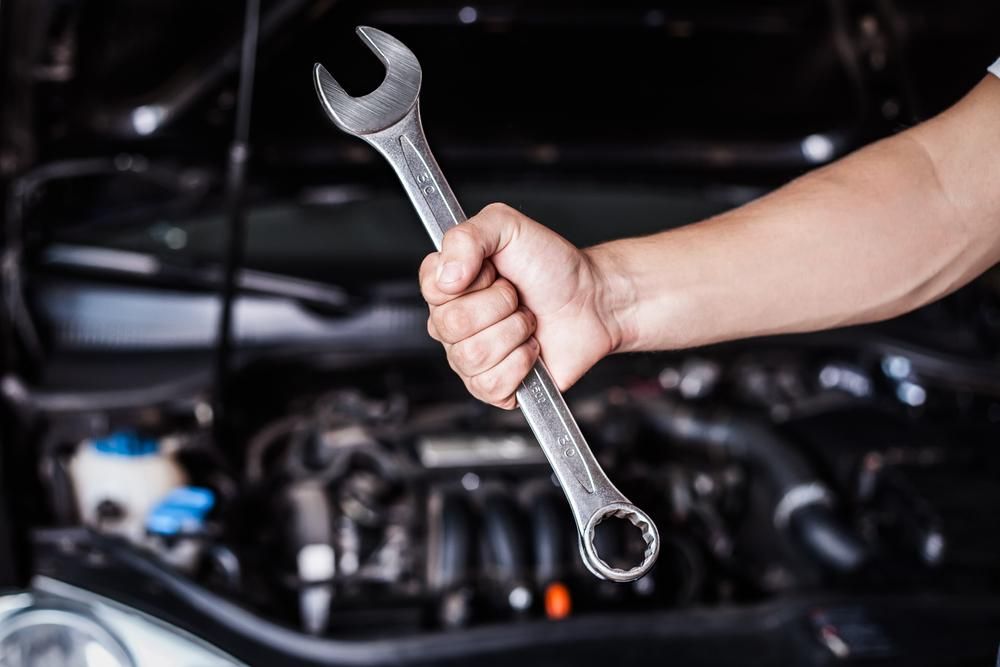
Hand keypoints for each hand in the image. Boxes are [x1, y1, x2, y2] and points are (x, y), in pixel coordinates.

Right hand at [419, 203, 622, 408]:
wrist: (591, 300)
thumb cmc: (552, 266)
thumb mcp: (508, 227)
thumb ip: (465, 236)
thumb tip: (446, 276)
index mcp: (449, 283)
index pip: (431, 288)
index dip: (471, 280)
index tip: (494, 271)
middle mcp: (452, 322)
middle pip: (451, 324)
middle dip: (500, 306)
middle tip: (517, 297)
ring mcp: (469, 357)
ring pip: (471, 356)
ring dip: (513, 333)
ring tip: (526, 321)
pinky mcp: (491, 386)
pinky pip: (489, 384)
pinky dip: (521, 363)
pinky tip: (530, 348)